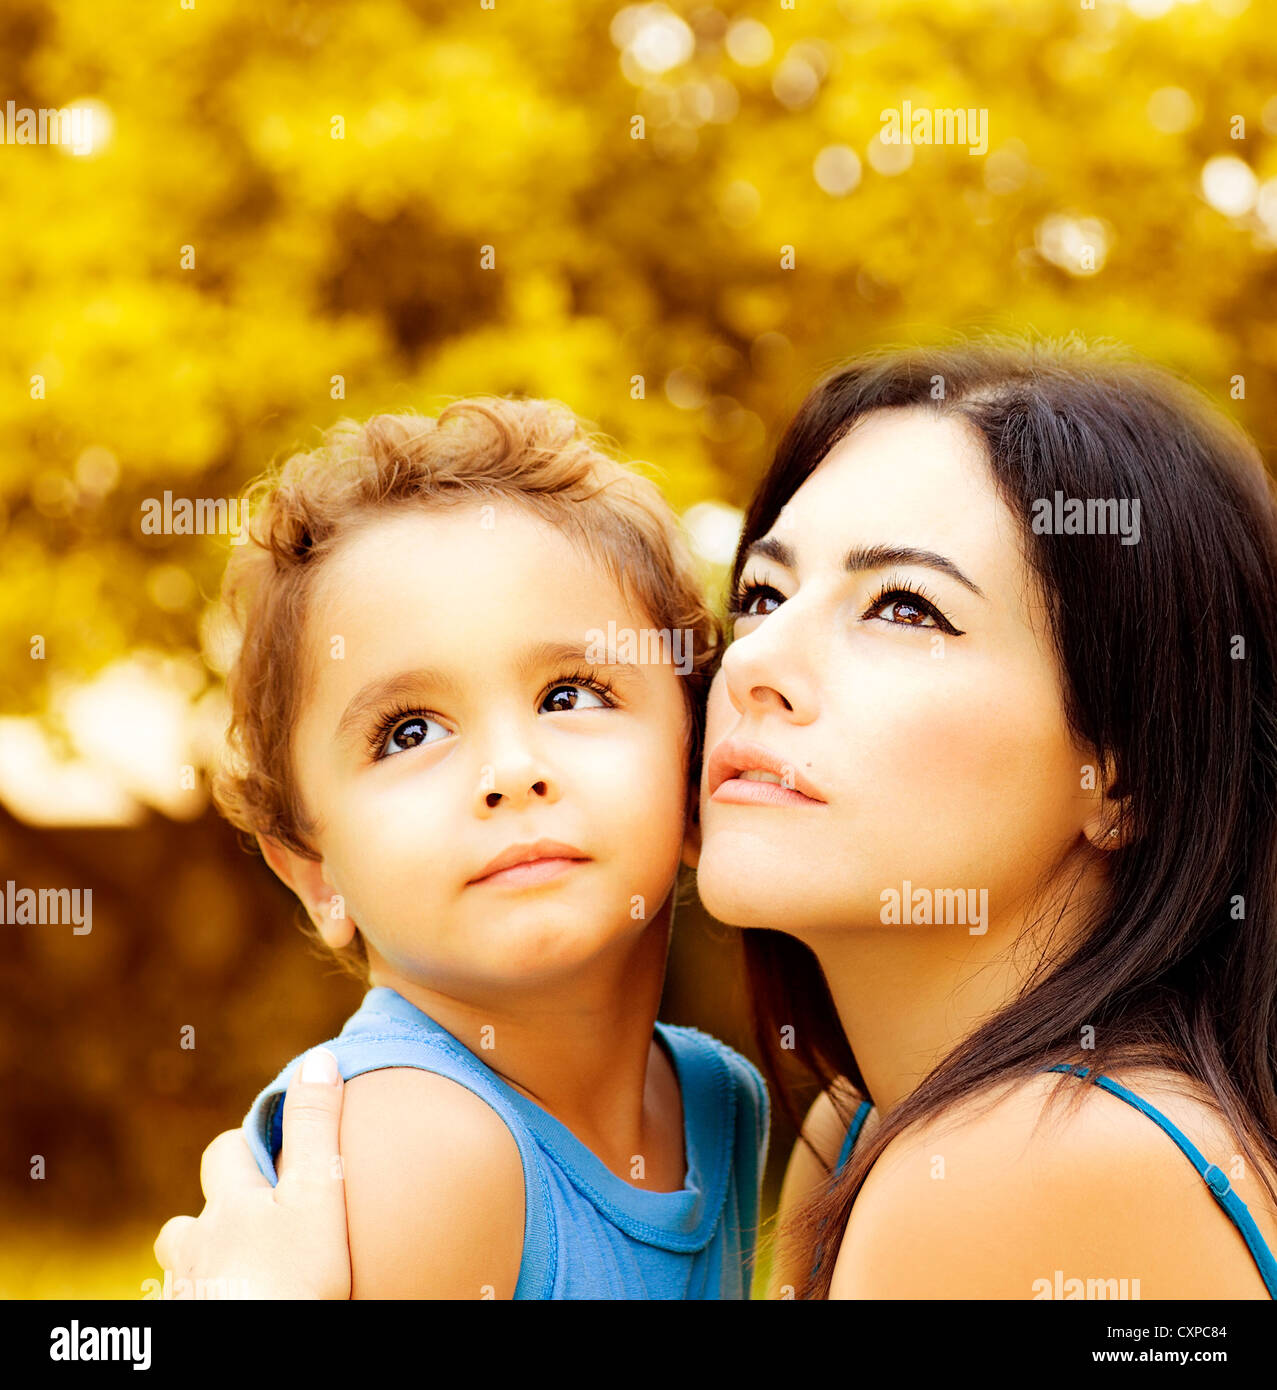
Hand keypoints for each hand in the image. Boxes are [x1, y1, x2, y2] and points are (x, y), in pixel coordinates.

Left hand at [153, 1048, 351, 1299]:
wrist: (255, 1361)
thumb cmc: (293, 1282)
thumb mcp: (317, 1196)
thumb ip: (316, 1128)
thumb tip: (319, 1058)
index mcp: (228, 1203)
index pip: (225, 1151)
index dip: (249, 1145)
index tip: (278, 1150)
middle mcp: (196, 1244)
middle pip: (192, 1213)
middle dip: (219, 1206)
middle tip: (261, 1216)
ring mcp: (188, 1290)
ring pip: (185, 1263)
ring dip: (207, 1258)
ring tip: (243, 1267)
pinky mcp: (187, 1322)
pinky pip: (191, 1302)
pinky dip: (210, 1296)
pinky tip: (236, 1300)